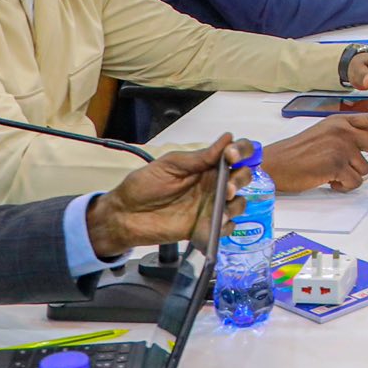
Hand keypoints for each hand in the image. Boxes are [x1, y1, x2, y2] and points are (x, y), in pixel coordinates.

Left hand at [86, 135, 251, 255]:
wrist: (124, 216)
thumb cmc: (143, 185)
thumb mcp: (169, 165)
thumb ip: (199, 157)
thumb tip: (227, 139)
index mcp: (207, 165)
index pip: (235, 153)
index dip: (242, 151)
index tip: (232, 156)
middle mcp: (213, 184)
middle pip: (243, 177)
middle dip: (241, 179)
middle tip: (226, 186)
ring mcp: (210, 207)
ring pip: (239, 203)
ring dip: (236, 204)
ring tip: (222, 207)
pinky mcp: (205, 228)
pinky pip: (226, 229)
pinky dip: (225, 227)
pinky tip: (216, 225)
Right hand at [262, 115, 367, 193]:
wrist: (276, 164)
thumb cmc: (297, 152)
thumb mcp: (324, 132)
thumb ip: (345, 134)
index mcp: (341, 121)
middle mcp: (344, 131)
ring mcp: (341, 147)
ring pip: (365, 169)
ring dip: (351, 176)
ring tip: (333, 175)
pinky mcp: (336, 164)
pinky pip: (354, 182)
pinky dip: (343, 186)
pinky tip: (329, 181)